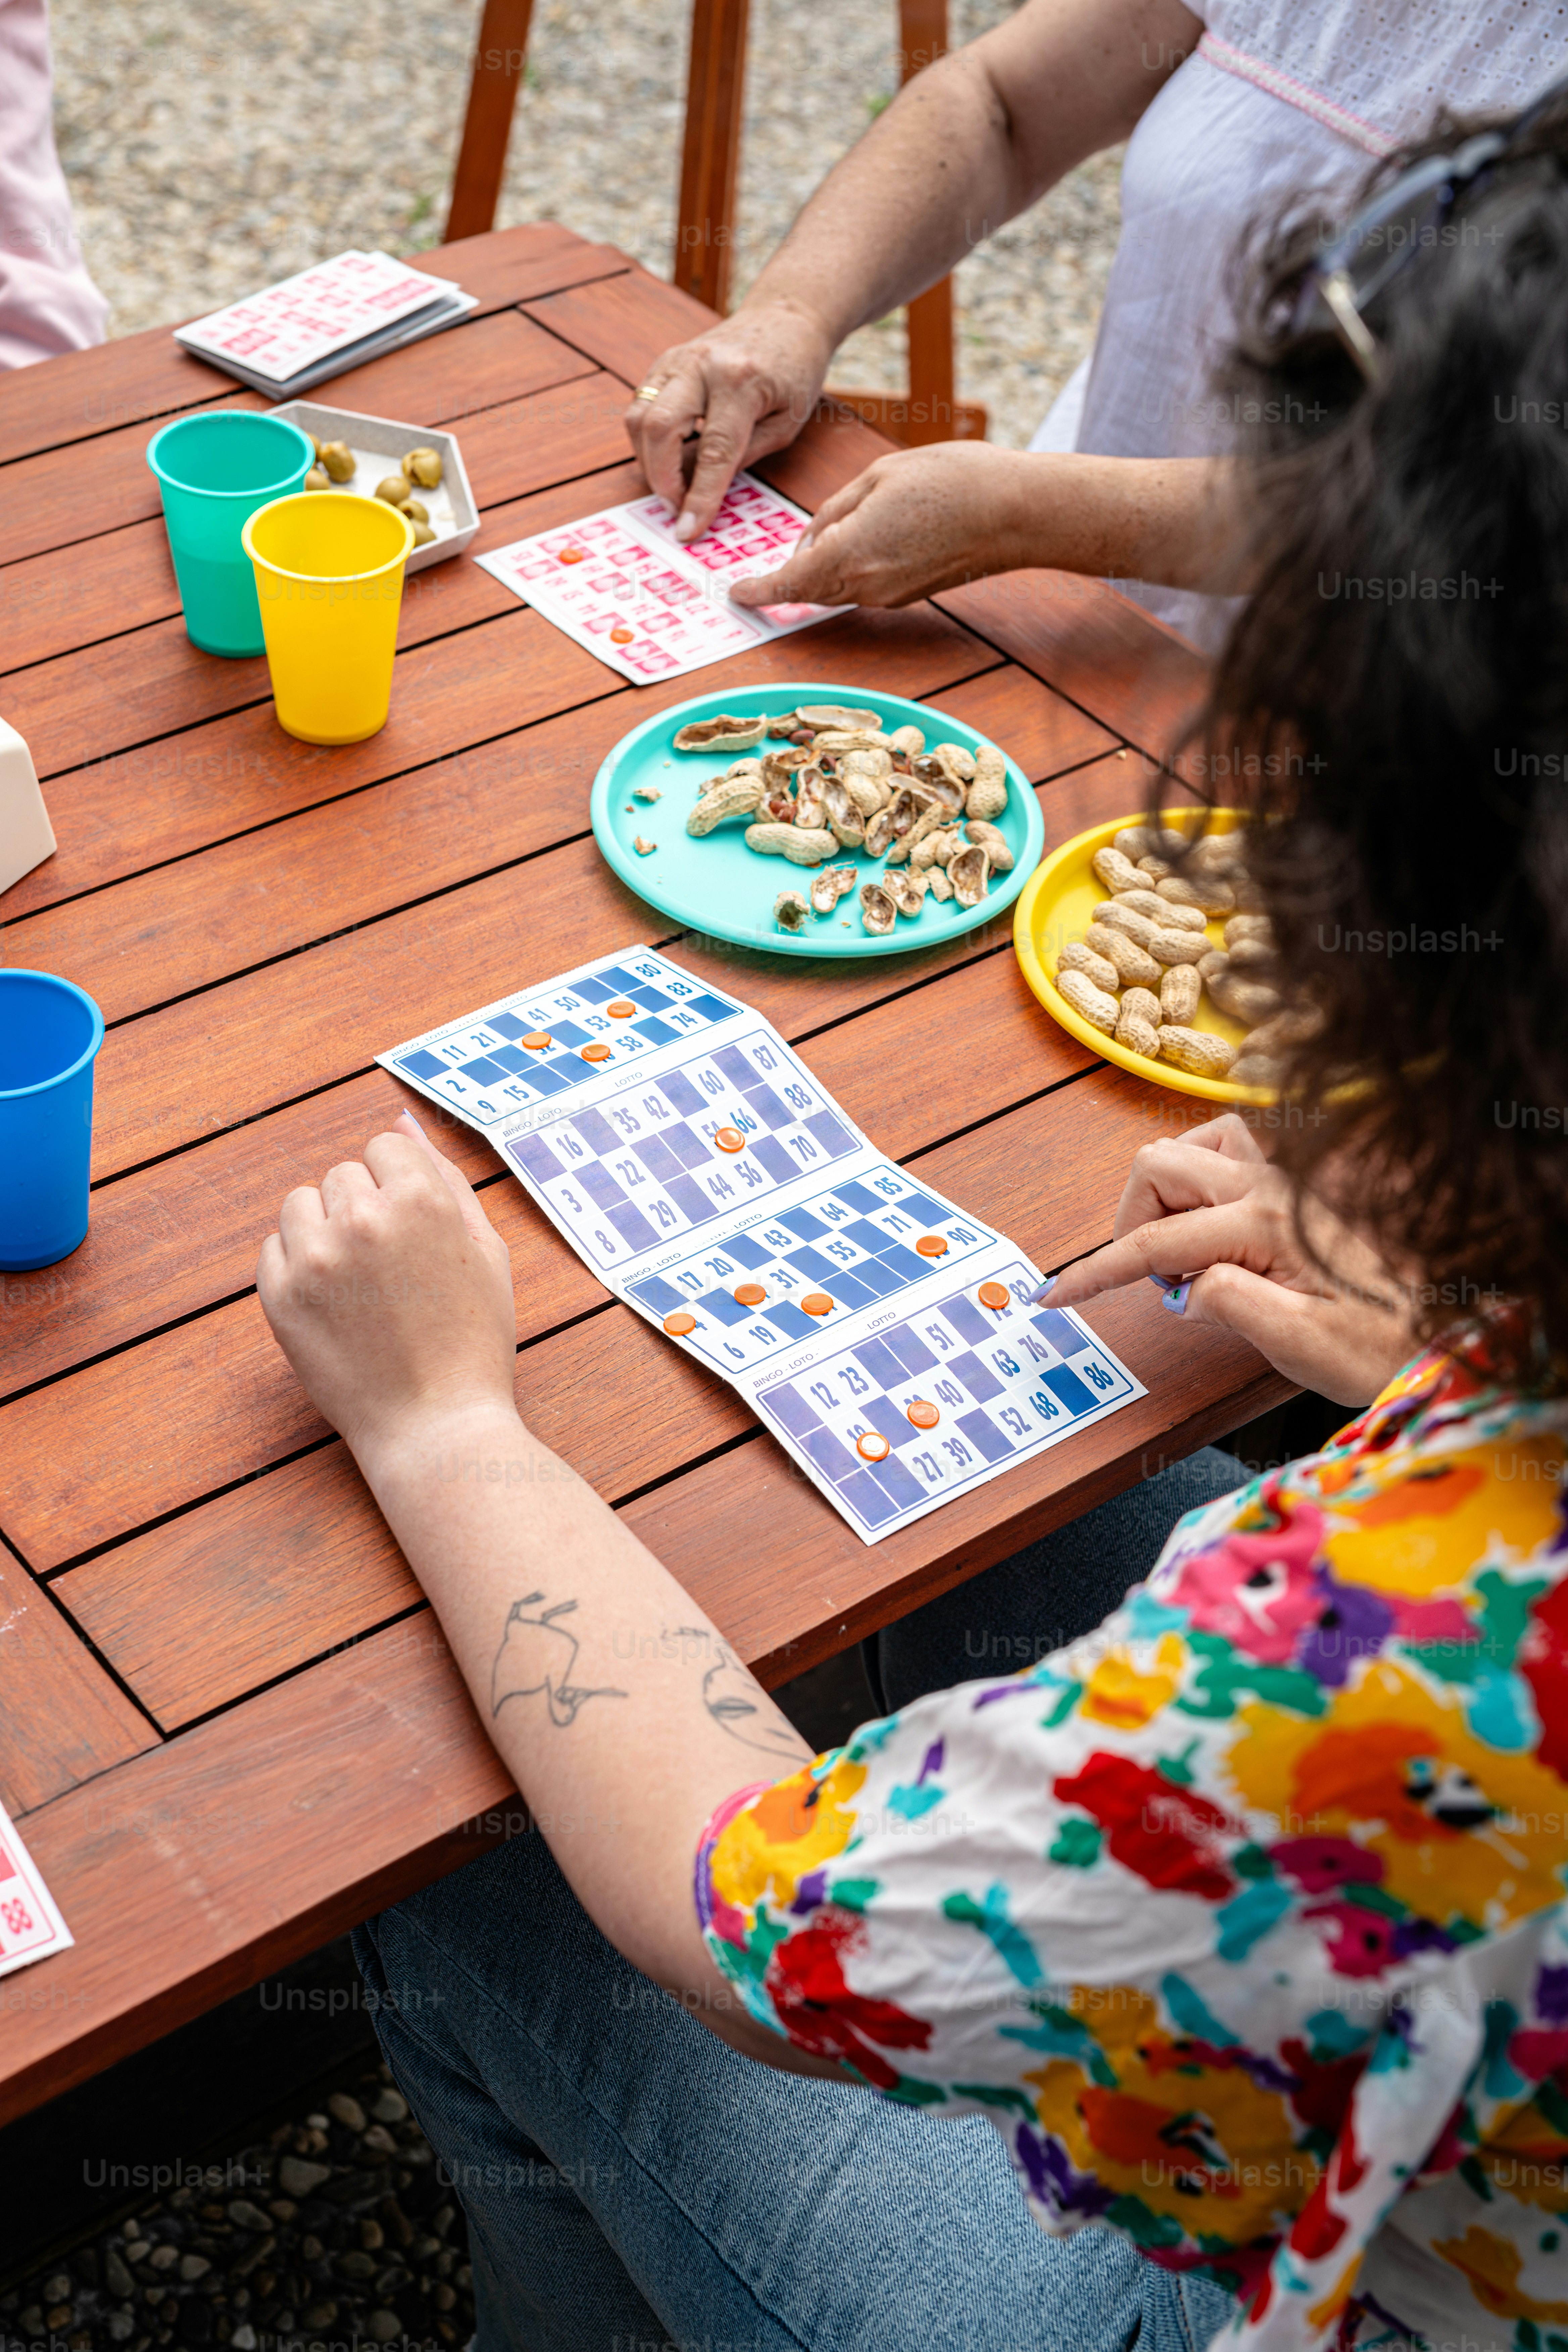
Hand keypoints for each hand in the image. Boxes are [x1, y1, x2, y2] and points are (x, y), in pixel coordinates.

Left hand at [256, 1109, 516, 1458]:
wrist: (435, 1425)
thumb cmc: (472, 1339)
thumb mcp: (485, 1249)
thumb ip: (446, 1176)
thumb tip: (403, 1119)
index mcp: (421, 1200)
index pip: (385, 1148)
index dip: (402, 1189)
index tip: (414, 1234)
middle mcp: (362, 1218)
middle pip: (343, 1175)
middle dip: (365, 1209)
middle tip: (393, 1271)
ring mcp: (315, 1257)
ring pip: (301, 1204)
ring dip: (325, 1230)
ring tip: (360, 1284)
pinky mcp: (280, 1296)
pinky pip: (274, 1248)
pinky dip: (298, 1266)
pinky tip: (334, 1303)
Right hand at [623, 300, 834, 542]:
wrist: (784, 319)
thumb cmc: (794, 373)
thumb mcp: (786, 423)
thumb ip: (743, 456)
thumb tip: (700, 491)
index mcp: (741, 381)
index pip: (713, 451)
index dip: (698, 497)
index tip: (687, 530)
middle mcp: (702, 365)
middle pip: (659, 428)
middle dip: (661, 479)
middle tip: (676, 506)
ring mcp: (676, 359)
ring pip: (639, 417)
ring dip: (649, 461)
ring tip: (673, 484)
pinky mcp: (663, 362)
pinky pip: (639, 407)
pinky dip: (647, 441)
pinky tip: (669, 455)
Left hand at [729, 442, 1034, 609]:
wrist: (1014, 512)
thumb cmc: (951, 480)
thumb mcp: (878, 477)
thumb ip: (834, 511)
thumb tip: (810, 541)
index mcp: (850, 552)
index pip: (789, 582)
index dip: (759, 591)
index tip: (735, 594)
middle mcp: (866, 584)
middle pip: (809, 588)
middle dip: (788, 575)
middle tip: (770, 563)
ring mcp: (889, 595)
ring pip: (836, 587)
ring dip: (822, 567)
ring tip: (834, 529)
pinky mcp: (908, 594)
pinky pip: (863, 584)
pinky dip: (851, 568)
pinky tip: (867, 536)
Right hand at [1046, 1115, 1417, 1406]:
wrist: (1449, 1333)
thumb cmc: (1386, 1345)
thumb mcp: (1304, 1344)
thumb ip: (1231, 1305)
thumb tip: (1180, 1287)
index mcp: (1266, 1225)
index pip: (1156, 1242)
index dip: (1095, 1271)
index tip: (1054, 1294)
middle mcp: (1272, 1188)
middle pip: (1160, 1166)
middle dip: (1132, 1221)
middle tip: (1154, 1281)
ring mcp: (1285, 1180)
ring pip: (1193, 1146)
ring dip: (1166, 1191)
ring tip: (1180, 1248)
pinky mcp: (1296, 1188)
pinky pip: (1231, 1151)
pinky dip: (1202, 1177)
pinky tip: (1211, 1222)